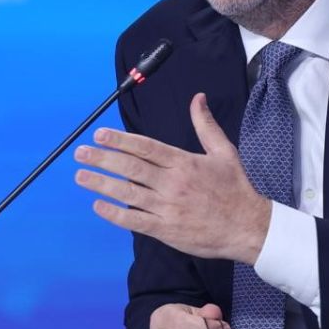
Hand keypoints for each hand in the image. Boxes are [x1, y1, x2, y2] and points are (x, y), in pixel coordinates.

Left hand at [74, 93, 271, 263]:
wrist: (248, 227)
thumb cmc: (235, 189)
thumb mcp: (224, 152)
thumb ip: (206, 125)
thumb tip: (197, 98)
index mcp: (184, 163)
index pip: (145, 148)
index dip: (120, 140)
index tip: (99, 134)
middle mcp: (172, 184)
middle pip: (130, 168)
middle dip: (102, 158)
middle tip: (80, 152)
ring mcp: (167, 208)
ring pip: (127, 193)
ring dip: (101, 184)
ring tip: (81, 176)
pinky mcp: (166, 230)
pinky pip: (134, 221)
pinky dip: (114, 214)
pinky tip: (98, 206)